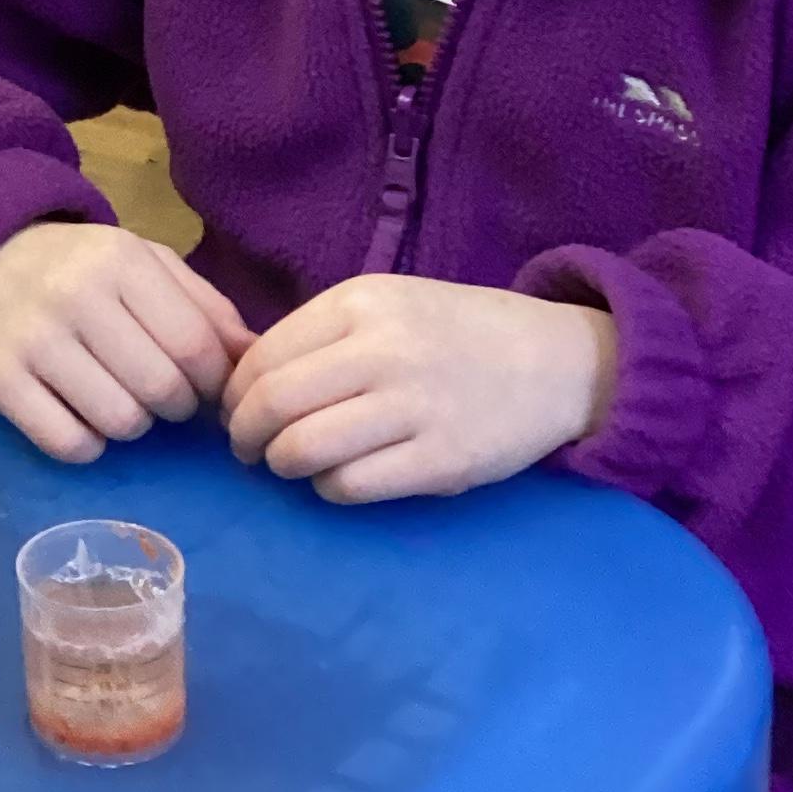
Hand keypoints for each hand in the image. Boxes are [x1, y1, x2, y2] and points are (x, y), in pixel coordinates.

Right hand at [0, 221, 254, 464]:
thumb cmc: (79, 265)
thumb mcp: (145, 264)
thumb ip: (204, 307)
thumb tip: (257, 360)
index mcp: (120, 260)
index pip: (194, 346)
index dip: (214, 382)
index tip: (207, 387)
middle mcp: (75, 296)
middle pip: (160, 389)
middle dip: (176, 406)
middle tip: (162, 394)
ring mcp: (32, 340)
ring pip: (119, 422)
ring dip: (133, 424)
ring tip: (119, 398)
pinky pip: (68, 444)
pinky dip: (88, 444)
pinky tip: (83, 416)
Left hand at [222, 276, 614, 502]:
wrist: (557, 362)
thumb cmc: (456, 333)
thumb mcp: (387, 305)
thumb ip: (321, 335)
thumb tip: (243, 382)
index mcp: (360, 302)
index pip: (263, 357)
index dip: (235, 394)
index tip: (235, 412)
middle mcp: (383, 350)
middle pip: (273, 405)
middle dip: (244, 436)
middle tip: (248, 450)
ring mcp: (414, 407)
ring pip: (303, 450)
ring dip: (281, 465)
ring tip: (288, 464)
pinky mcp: (441, 461)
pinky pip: (350, 485)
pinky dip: (328, 489)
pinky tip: (337, 478)